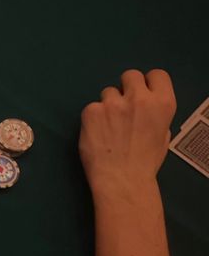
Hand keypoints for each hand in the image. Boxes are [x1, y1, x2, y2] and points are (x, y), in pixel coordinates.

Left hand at [79, 69, 176, 200]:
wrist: (122, 181)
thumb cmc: (145, 163)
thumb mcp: (163, 136)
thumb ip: (156, 115)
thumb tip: (145, 108)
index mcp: (163, 103)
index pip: (157, 74)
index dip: (148, 83)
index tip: (143, 94)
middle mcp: (139, 98)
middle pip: (130, 75)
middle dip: (126, 88)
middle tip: (122, 108)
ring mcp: (113, 103)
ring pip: (107, 92)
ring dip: (107, 106)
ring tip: (108, 128)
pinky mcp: (91, 111)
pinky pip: (91, 108)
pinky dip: (92, 119)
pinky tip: (96, 134)